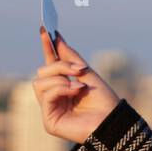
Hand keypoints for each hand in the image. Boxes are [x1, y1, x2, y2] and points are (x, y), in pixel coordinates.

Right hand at [33, 26, 121, 143]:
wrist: (112, 119)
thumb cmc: (103, 99)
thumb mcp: (86, 72)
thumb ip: (69, 56)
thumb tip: (56, 37)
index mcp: (62, 86)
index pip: (50, 64)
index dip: (46, 47)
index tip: (45, 29)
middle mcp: (53, 97)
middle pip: (42, 71)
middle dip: (60, 66)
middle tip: (79, 69)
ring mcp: (50, 109)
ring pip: (39, 82)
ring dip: (60, 79)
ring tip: (79, 85)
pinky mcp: (49, 121)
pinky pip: (46, 95)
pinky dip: (61, 89)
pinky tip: (76, 91)